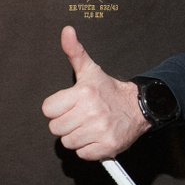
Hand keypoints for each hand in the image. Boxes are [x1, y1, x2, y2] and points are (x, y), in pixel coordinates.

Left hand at [41, 26, 147, 160]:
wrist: (137, 107)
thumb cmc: (107, 90)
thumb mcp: (89, 70)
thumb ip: (74, 51)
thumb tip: (66, 31)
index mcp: (82, 93)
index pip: (48, 110)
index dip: (56, 108)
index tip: (68, 105)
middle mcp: (91, 112)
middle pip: (56, 128)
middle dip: (65, 123)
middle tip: (78, 116)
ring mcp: (100, 131)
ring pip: (68, 142)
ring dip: (76, 136)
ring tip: (87, 126)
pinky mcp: (107, 147)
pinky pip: (82, 154)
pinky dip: (88, 148)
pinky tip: (95, 136)